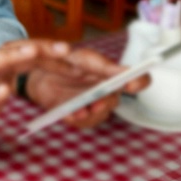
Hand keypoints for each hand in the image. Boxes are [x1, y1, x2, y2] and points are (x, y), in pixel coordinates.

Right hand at [0, 39, 71, 152]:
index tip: (74, 52)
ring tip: (33, 52)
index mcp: (1, 63)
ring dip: (12, 57)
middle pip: (14, 50)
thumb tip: (56, 62)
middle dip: (40, 48)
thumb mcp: (6, 83)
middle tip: (66, 48)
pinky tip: (6, 90)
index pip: (28, 51)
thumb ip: (23, 70)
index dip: (51, 50)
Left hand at [23, 45, 149, 127]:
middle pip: (115, 101)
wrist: (41, 73)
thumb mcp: (85, 58)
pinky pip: (81, 122)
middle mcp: (107, 91)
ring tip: (77, 113)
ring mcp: (93, 104)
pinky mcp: (78, 113)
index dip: (139, 82)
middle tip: (96, 104)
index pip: (138, 80)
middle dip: (106, 104)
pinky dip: (74, 119)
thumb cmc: (68, 61)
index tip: (132, 85)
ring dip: (89, 116)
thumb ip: (103, 65)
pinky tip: (68, 115)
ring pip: (99, 116)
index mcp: (112, 74)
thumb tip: (125, 71)